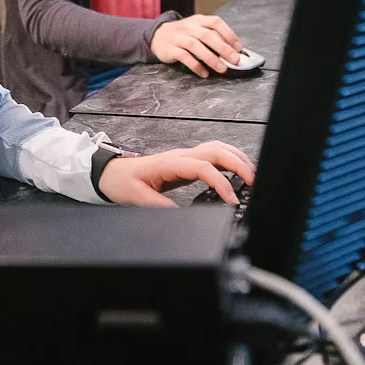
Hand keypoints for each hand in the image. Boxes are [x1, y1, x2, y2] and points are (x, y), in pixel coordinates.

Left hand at [98, 141, 255, 206]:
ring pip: (217, 149)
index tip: (231, 199)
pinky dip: (229, 160)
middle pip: (216, 151)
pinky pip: (213, 155)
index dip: (221, 182)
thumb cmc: (123, 182)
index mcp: (170, 163)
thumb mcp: (137, 198)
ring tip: (251, 176)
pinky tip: (236, 171)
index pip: (204, 167)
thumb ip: (158, 206)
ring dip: (236, 158)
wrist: (112, 173)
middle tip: (252, 182)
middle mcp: (181, 156)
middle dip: (238, 163)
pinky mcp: (187, 162)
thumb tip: (180, 215)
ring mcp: (184, 156)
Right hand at [150, 15, 241, 77]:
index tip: (238, 47)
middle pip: (207, 35)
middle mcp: (188, 27)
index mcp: (198, 20)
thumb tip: (231, 50)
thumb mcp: (196, 29)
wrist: (157, 36)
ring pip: (196, 46)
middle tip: (235, 60)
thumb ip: (211, 36)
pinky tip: (204, 73)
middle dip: (223, 48)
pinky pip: (184, 57)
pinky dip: (196, 66)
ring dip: (211, 58)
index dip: (228, 34)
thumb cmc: (182, 34)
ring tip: (222, 69)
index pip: (215, 23)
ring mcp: (179, 37)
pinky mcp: (171, 49)